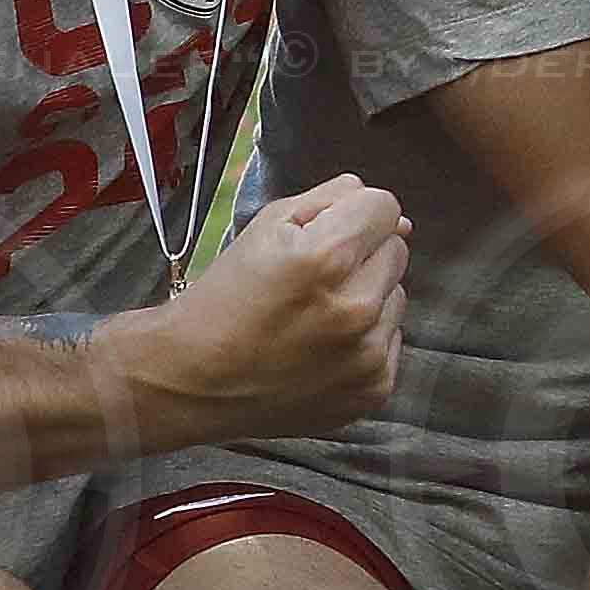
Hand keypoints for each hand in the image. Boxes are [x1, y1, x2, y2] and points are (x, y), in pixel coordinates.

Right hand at [127, 175, 407, 440]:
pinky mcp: (373, 389)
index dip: (354, 214)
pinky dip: (365, 339)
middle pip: (396, 250)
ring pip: (397, 296)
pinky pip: (391, 340)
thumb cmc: (222, 301)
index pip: (384, 207)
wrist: (192, 383)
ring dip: (366, 298)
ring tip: (313, 316)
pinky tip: (321, 347)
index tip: (329, 232)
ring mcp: (368, 355)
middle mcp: (356, 308)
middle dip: (361, 254)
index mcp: (326, 259)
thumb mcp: (262, 229)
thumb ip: (330, 201)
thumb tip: (388, 208)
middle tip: (313, 278)